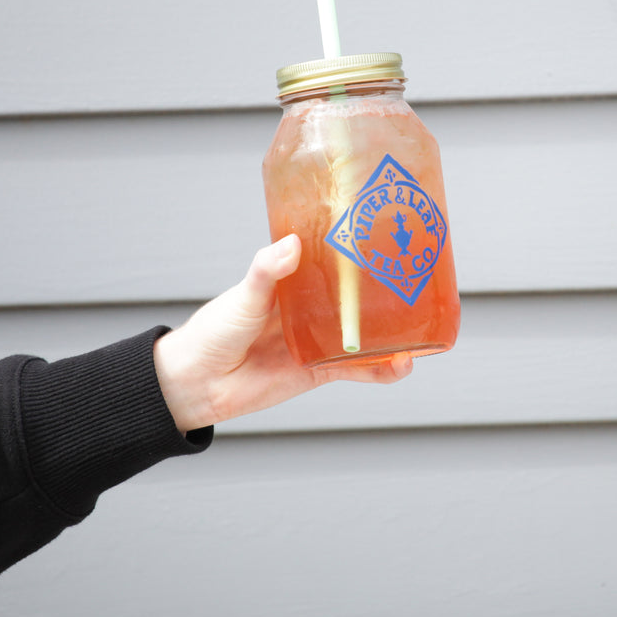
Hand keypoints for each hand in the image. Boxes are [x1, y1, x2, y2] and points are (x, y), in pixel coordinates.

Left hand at [152, 234, 412, 431]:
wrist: (196, 384)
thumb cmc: (212, 332)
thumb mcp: (242, 297)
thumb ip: (266, 273)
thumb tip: (292, 244)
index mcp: (295, 281)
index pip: (333, 258)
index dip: (359, 248)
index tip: (388, 232)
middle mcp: (312, 307)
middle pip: (358, 294)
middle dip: (388, 288)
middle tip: (418, 276)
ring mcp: (320, 338)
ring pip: (366, 331)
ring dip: (393, 331)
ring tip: (419, 326)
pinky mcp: (321, 370)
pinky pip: (358, 369)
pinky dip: (381, 369)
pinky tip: (401, 366)